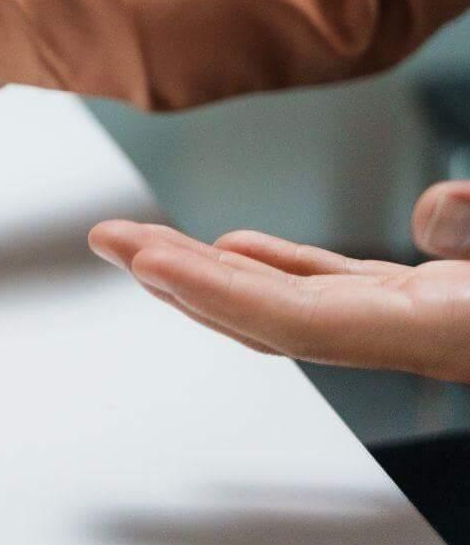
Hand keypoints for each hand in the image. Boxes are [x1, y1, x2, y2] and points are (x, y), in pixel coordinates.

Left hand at [87, 181, 469, 381]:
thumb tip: (430, 205)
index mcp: (442, 336)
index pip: (301, 324)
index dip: (219, 294)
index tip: (148, 262)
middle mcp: (415, 339)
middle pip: (271, 314)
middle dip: (182, 276)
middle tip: (107, 237)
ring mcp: (419, 322)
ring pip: (294, 302)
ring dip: (213, 270)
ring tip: (140, 240)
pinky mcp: (430, 304)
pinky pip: (332, 290)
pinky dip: (277, 268)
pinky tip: (231, 249)